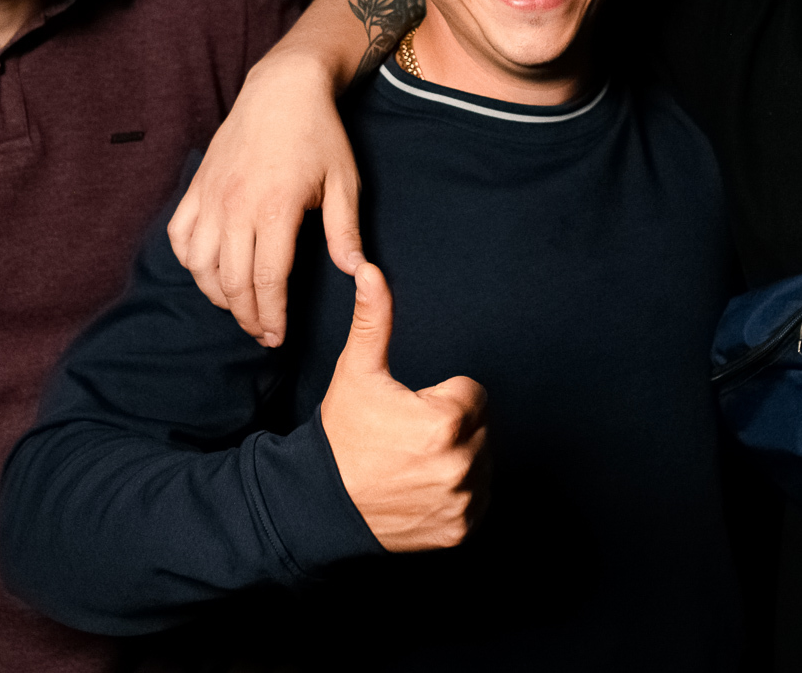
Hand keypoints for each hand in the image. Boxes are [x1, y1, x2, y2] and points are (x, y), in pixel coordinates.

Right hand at [169, 52, 364, 346]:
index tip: (277, 337)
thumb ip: (345, 230)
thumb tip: (356, 273)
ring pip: (200, 265)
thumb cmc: (320, 134)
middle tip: (262, 333)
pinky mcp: (197, 187)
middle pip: (232, 282)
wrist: (282, 89)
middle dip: (247, 316)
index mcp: (275, 210)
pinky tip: (209, 271)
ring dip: (217, 295)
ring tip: (239, 307)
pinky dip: (190, 262)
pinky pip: (180, 236)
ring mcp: (211, 197)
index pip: (267, 281)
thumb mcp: (344, 181)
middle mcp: (236, 207)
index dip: (271, 316)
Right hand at [319, 263, 487, 552]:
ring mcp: (462, 502)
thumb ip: (374, 320)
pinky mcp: (459, 531)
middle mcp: (460, 465)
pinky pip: (478, 501)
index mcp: (444, 422)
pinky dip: (458, 495)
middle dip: (451, 427)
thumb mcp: (356, 372)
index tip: (409, 412)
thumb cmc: (341, 434)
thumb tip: (371, 270)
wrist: (320, 504)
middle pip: (480, 428)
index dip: (440, 398)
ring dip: (457, 459)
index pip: (473, 394)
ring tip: (414, 463)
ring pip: (481, 462)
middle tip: (408, 438)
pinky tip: (422, 488)